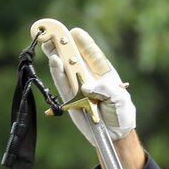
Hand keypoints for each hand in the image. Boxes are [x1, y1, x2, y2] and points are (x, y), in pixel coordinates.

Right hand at [46, 27, 135, 146]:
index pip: (90, 51)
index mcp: (101, 71)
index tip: (74, 33)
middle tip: (52, 33)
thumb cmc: (121, 114)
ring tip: (48, 44)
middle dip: (62, 43)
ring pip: (64, 67)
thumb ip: (105, 89)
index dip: (81, 41)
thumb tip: (85, 85)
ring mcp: (77, 86)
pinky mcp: (70, 98)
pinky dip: (57, 72)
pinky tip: (54, 61)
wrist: (115, 136)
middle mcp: (87, 75)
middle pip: (72, 55)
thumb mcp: (120, 98)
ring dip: (55, 54)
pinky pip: (62, 83)